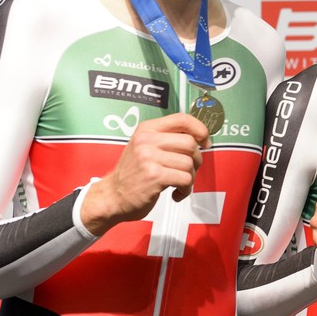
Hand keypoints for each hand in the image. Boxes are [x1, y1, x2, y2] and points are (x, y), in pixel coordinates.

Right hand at [81, 112, 210, 235]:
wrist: (111, 196)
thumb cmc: (134, 173)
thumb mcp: (145, 146)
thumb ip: (167, 138)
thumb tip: (199, 138)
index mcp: (147, 128)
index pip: (182, 119)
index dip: (200, 129)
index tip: (205, 142)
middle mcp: (147, 139)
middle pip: (190, 143)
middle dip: (197, 159)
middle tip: (189, 170)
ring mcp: (149, 157)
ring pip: (189, 163)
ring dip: (190, 178)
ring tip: (180, 184)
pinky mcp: (153, 176)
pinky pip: (185, 179)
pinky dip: (186, 189)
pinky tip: (176, 194)